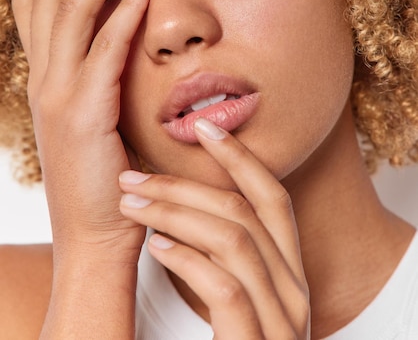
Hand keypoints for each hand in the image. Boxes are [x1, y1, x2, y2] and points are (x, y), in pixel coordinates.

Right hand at [12, 0, 153, 261]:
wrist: (96, 238)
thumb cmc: (104, 177)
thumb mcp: (94, 117)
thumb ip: (98, 75)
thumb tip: (117, 34)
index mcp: (46, 75)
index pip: (36, 0)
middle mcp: (45, 76)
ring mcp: (60, 93)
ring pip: (74, 8)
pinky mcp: (84, 112)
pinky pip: (106, 47)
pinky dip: (126, 7)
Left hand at [119, 117, 309, 338]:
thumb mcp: (231, 291)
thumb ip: (218, 251)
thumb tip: (177, 202)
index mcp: (288, 269)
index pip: (272, 196)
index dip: (240, 156)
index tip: (202, 126)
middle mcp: (294, 289)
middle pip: (246, 211)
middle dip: (186, 185)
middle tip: (132, 177)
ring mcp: (281, 319)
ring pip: (234, 239)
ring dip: (176, 214)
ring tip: (131, 206)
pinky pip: (225, 287)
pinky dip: (186, 259)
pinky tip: (154, 248)